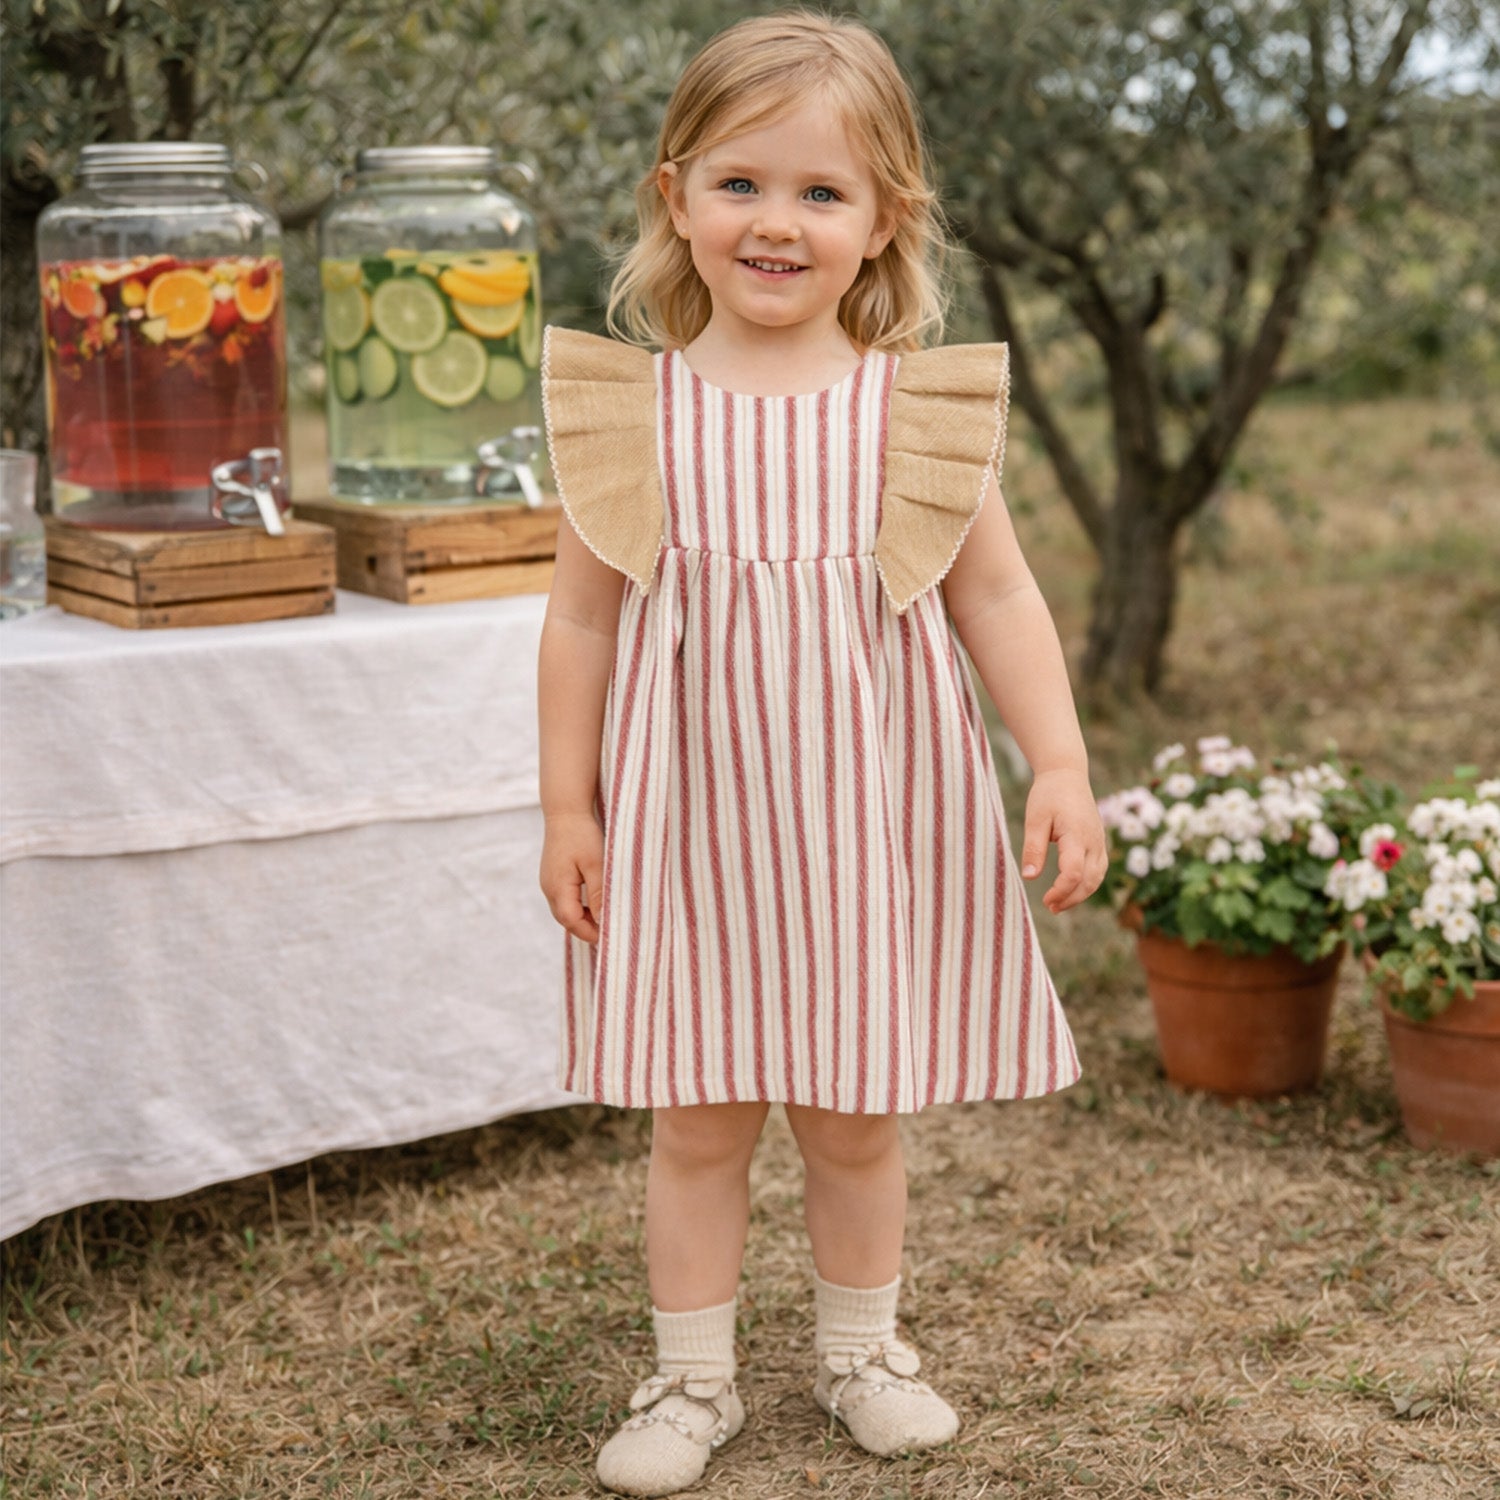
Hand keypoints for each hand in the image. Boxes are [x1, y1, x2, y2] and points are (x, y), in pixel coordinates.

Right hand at [540, 812, 605, 942]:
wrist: (565, 811)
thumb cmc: (582, 835)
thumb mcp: (596, 864)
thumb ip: (599, 894)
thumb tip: (603, 922)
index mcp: (558, 888)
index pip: (572, 922)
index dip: (591, 932)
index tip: (612, 934)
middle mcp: (549, 889)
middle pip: (567, 920)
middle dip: (588, 928)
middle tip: (612, 928)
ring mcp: (549, 883)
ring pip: (566, 911)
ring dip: (584, 918)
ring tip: (606, 916)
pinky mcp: (553, 877)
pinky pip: (565, 900)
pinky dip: (580, 906)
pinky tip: (595, 901)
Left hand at [1020, 768, 1107, 914]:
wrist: (1067, 775)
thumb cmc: (1049, 795)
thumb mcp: (1035, 819)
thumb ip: (1033, 848)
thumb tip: (1029, 877)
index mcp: (1077, 835)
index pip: (1074, 873)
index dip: (1061, 891)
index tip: (1045, 900)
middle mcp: (1094, 841)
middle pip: (1090, 880)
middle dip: (1071, 898)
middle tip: (1050, 907)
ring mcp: (1099, 842)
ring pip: (1097, 877)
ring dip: (1081, 894)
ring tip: (1059, 904)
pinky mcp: (1099, 842)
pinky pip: (1098, 869)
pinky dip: (1087, 883)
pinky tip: (1071, 889)